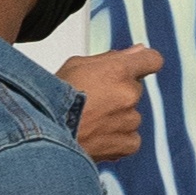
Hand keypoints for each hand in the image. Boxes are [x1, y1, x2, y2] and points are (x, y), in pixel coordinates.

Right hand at [56, 46, 164, 163]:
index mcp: (118, 70)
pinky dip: (117, 140)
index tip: (136, 67)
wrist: (43, 137)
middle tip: (92, 101)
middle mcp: (128, 94)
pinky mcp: (128, 143)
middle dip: (119, 93)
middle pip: (134, 89)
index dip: (143, 62)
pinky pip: (131, 138)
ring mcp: (130, 120)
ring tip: (88, 122)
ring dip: (116, 118)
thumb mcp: (76, 65)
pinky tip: (96, 136)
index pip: (151, 59)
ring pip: (131, 115)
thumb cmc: (51, 100)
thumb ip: (111, 57)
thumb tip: (137, 51)